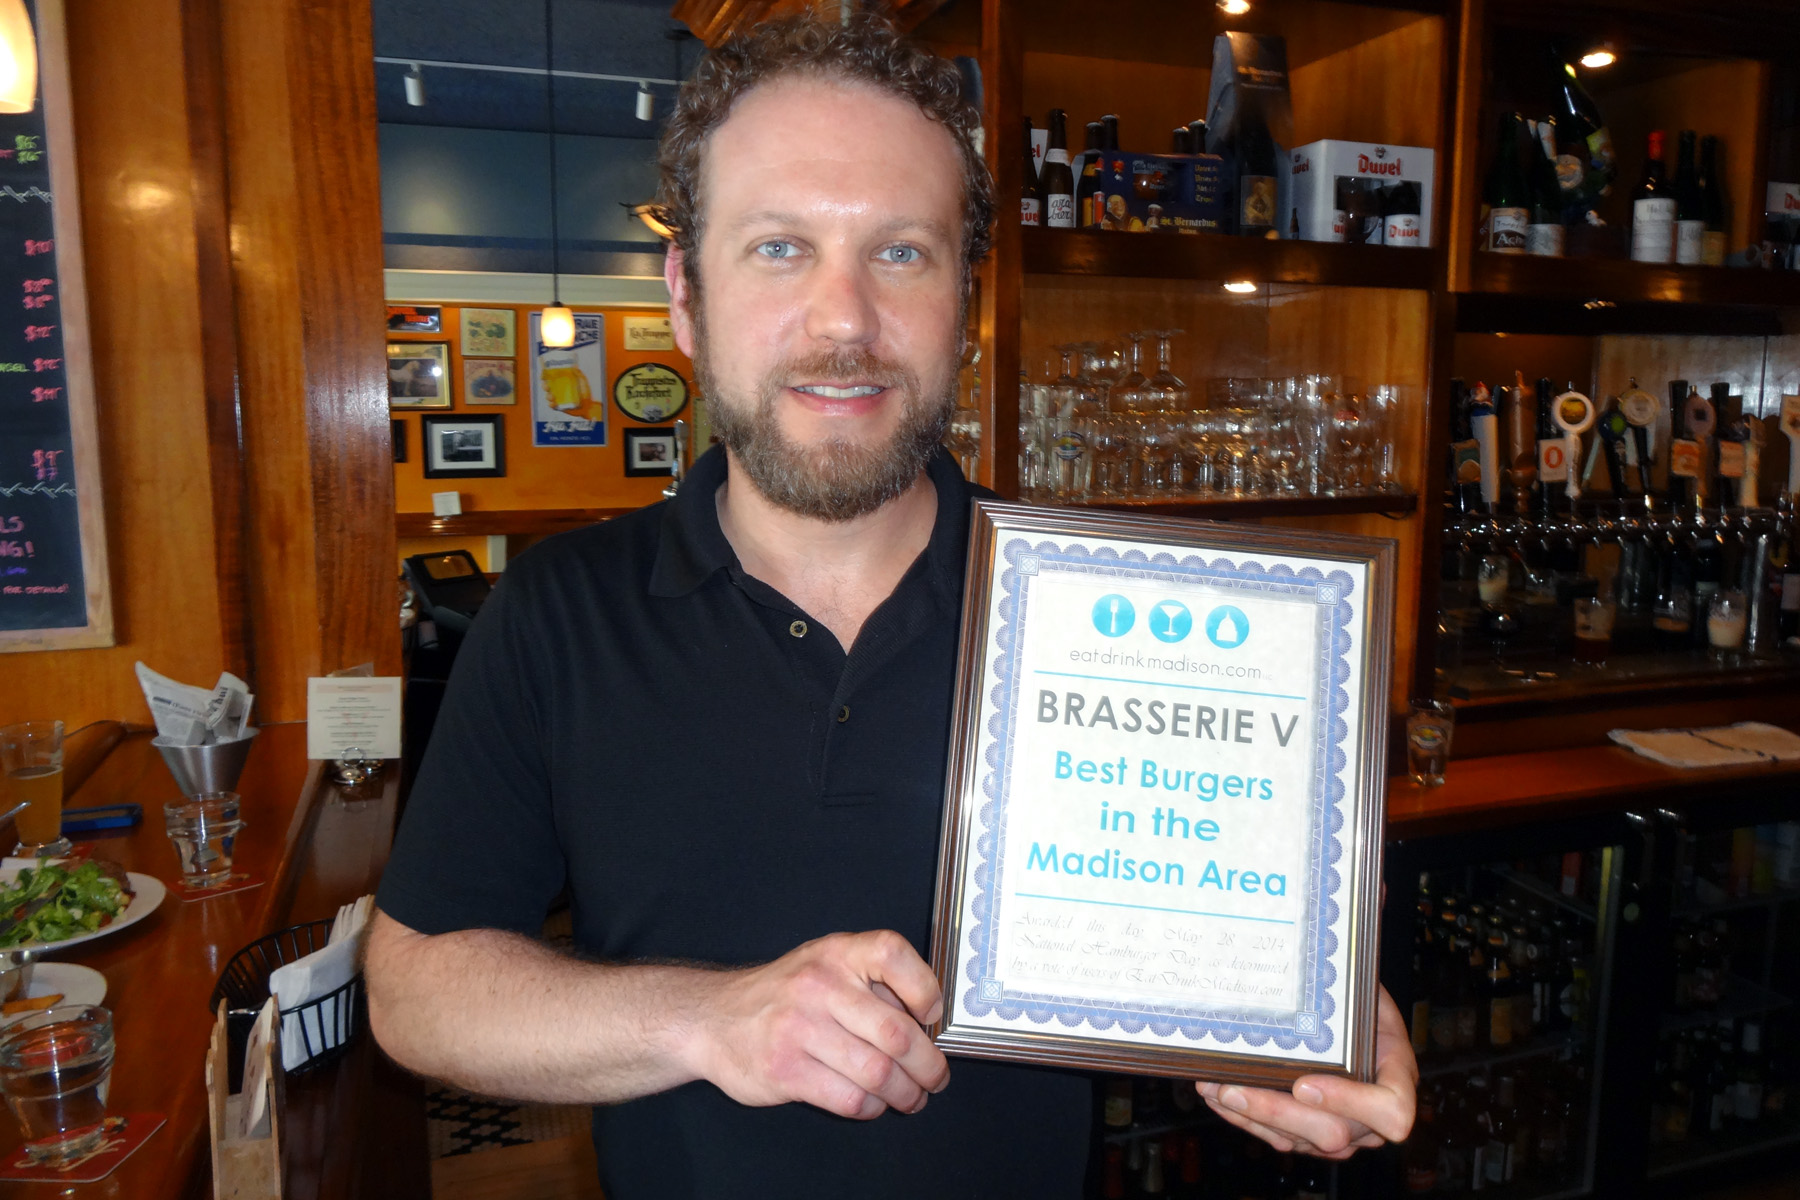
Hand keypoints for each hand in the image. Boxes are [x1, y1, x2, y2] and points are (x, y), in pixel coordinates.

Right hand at [689, 930, 950, 1120]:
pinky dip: (872, 1108)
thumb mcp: (826, 965)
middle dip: (927, 1065)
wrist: (714, 1018)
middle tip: (935, 1077)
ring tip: (911, 1097)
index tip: (931, 1015)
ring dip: (905, 1094)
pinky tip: (874, 1103)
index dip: (925, 988)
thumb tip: (926, 1022)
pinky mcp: (785, 1070)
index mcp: (836, 953)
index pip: (893, 954)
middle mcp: (818, 985)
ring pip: (877, 1073)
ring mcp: (799, 1029)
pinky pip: (849, 1099)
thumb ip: (873, 984)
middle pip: (896, 1033)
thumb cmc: (782, 995)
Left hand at [1195, 985, 1416, 1157]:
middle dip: (1277, 1112)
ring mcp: (1342, 1131)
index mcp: (1396, 1078)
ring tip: (1214, 1088)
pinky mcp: (1311, 1137)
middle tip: (1235, 1088)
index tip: (1304, 1083)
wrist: (1354, 1016)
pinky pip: (1280, 1137)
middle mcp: (1372, 1116)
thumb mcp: (1365, 987)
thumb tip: (1304, 973)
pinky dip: (1246, 1118)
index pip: (1392, 1112)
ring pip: (1299, 1140)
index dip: (1351, 1104)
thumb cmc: (1358, 999)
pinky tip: (1217, 1097)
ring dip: (1251, 1115)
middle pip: (1333, 1133)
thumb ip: (1349, 993)